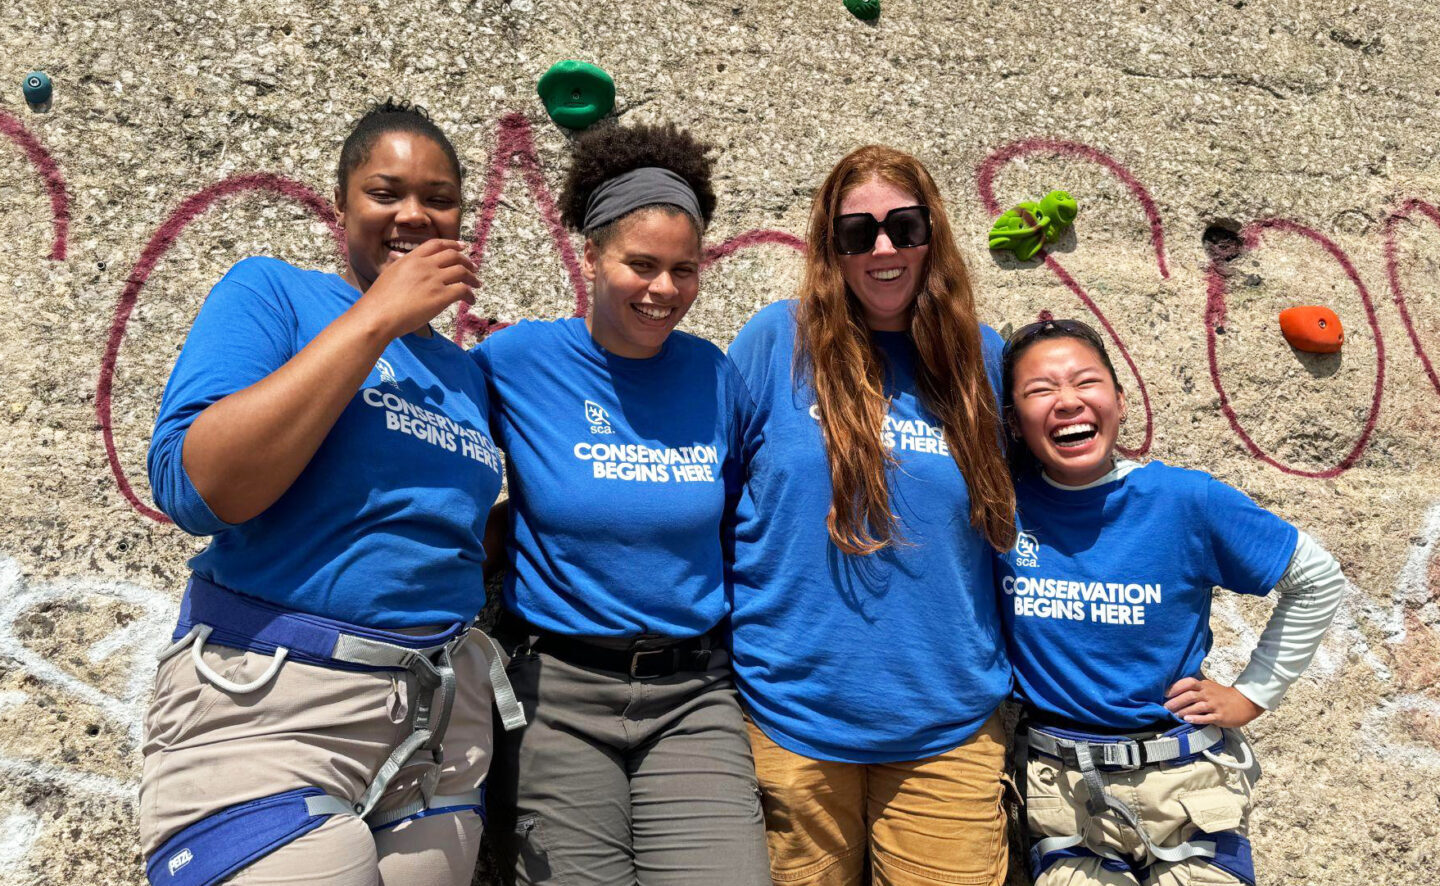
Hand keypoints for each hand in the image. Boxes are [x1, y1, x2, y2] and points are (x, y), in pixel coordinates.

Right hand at [353, 239, 478, 338]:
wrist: (377, 315)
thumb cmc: (379, 301)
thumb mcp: (389, 274)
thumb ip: (401, 266)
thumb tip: (399, 260)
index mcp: (411, 258)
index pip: (436, 244)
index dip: (452, 244)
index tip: (462, 247)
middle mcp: (424, 265)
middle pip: (453, 255)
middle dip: (466, 261)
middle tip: (473, 269)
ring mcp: (434, 280)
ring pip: (462, 271)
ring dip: (472, 278)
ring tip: (476, 285)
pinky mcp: (441, 296)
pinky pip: (463, 290)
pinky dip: (470, 294)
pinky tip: (470, 300)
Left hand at [1163, 677, 1264, 727]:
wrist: (1244, 703)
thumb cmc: (1222, 695)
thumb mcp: (1209, 687)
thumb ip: (1196, 688)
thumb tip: (1176, 691)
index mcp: (1204, 686)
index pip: (1188, 683)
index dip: (1176, 687)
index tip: (1165, 694)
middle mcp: (1208, 694)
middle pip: (1189, 695)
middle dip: (1176, 701)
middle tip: (1166, 707)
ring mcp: (1214, 705)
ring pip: (1197, 707)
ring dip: (1184, 711)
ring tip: (1174, 715)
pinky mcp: (1220, 716)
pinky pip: (1207, 717)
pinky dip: (1196, 718)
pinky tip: (1188, 720)